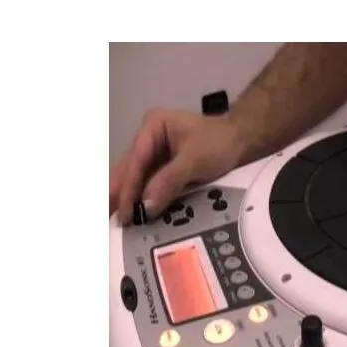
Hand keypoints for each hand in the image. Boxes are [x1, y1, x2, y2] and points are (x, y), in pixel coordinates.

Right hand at [110, 108, 243, 224]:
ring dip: (125, 198)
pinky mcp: (163, 167)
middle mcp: (148, 139)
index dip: (128, 188)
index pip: (136, 161)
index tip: (125, 212)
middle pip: (129, 169)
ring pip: (135, 178)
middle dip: (117, 194)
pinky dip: (141, 198)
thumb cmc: (219, 143)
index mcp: (152, 127)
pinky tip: (133, 213)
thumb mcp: (195, 160)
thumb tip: (145, 206)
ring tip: (112, 219)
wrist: (241, 141)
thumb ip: (169, 181)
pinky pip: (148, 183)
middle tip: (104, 217)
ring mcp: (155, 153)